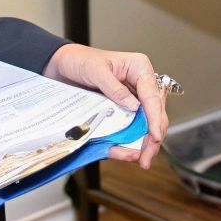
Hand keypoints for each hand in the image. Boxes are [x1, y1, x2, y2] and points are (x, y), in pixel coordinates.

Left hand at [42, 44, 169, 169]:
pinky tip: (130, 154)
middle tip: (147, 156)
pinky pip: (131, 128)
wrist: (64, 66)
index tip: (155, 135)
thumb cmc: (81, 60)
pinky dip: (131, 142)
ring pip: (147, 124)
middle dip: (153, 136)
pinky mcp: (124, 110)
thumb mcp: (96, 71)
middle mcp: (140, 84)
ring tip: (142, 160)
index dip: (156, 117)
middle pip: (155, 113)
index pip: (153, 95)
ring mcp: (133, 99)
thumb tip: (134, 106)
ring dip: (146, 143)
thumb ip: (115, 88)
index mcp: (139, 68)